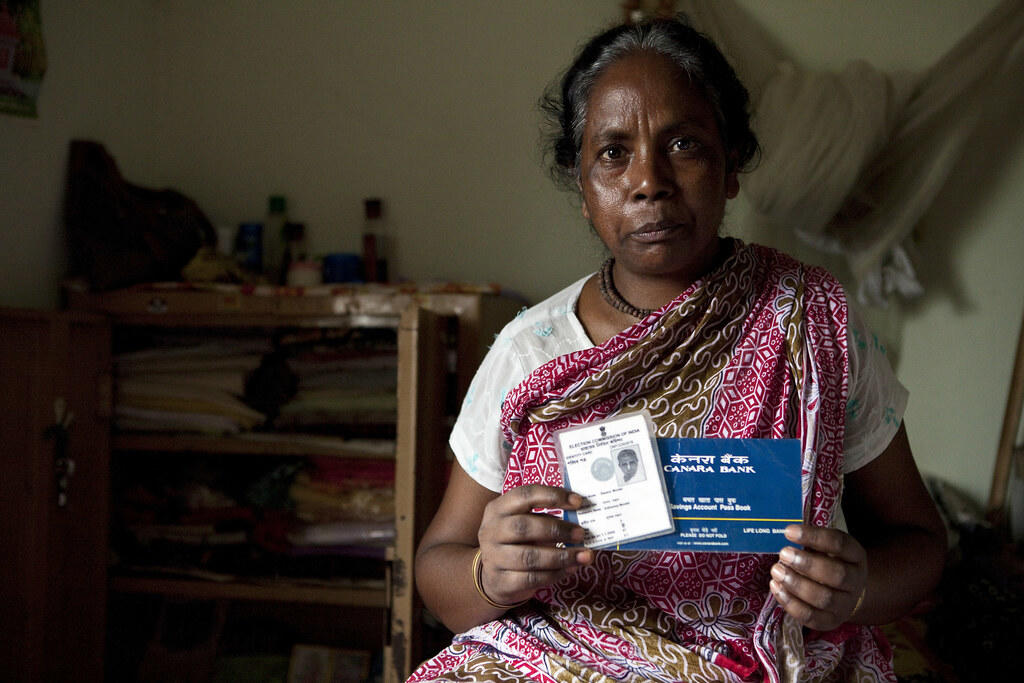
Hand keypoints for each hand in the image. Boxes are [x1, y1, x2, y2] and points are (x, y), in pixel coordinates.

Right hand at [476, 484, 593, 605]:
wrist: (493, 577)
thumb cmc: (516, 543)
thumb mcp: (524, 523)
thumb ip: (545, 518)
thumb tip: (580, 521)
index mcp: (498, 508)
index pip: (525, 495)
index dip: (552, 495)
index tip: (578, 501)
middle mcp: (492, 531)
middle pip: (524, 526)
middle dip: (557, 529)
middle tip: (581, 533)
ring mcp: (493, 557)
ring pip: (529, 557)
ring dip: (561, 556)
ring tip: (583, 555)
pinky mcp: (501, 581)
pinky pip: (531, 579)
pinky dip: (555, 574)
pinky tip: (570, 569)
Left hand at [769, 524, 867, 630]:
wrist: (844, 592)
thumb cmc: (828, 561)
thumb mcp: (826, 546)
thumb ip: (810, 540)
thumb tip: (785, 533)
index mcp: (855, 556)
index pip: (839, 544)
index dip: (814, 537)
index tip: (789, 531)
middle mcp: (855, 581)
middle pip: (837, 575)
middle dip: (807, 564)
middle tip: (783, 554)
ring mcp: (845, 604)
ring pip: (824, 599)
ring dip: (797, 584)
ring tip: (776, 571)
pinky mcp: (830, 622)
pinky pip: (811, 617)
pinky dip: (791, 603)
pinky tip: (776, 587)